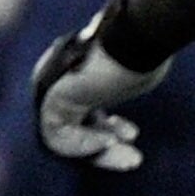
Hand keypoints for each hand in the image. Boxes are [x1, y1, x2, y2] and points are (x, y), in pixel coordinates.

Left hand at [32, 8, 164, 169]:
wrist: (138, 36)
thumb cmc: (143, 53)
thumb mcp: (130, 78)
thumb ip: (115, 92)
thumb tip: (116, 110)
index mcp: (77, 72)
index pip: (83, 110)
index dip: (105, 128)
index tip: (130, 134)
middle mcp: (59, 81)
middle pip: (75, 125)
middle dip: (104, 145)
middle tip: (133, 160)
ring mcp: (52, 90)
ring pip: (66, 135)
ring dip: (98, 152)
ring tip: (131, 160)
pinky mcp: (51, 100)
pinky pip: (58, 136)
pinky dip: (83, 144)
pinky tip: (109, 140)